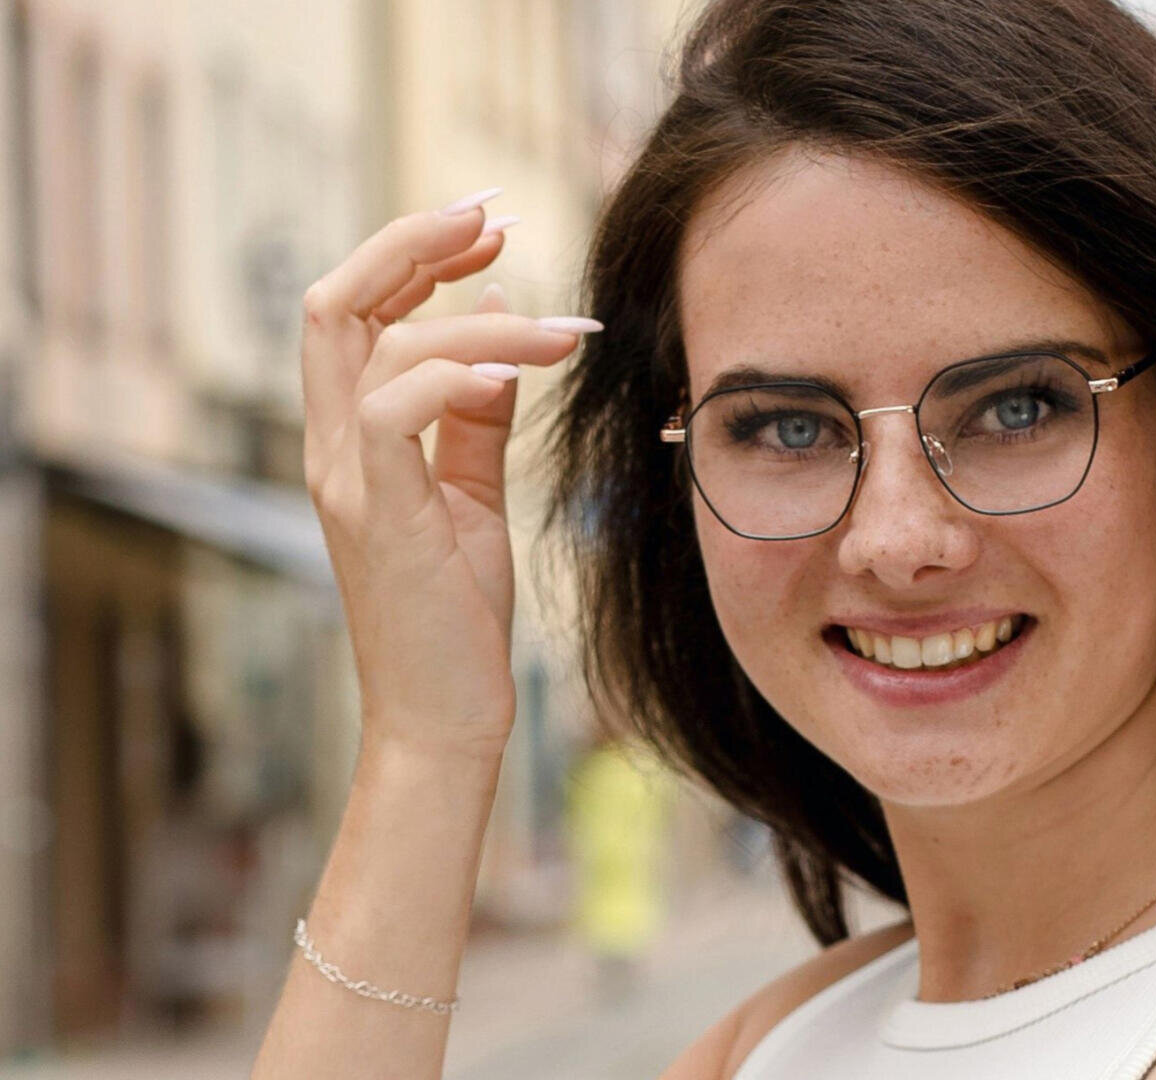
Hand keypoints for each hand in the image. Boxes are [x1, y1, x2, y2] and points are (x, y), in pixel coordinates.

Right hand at [300, 190, 598, 761]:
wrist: (446, 711)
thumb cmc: (457, 611)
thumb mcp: (471, 493)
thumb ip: (475, 413)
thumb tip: (497, 317)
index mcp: (352, 436)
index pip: (355, 312)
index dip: (415, 255)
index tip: (491, 231)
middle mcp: (332, 447)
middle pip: (337, 301)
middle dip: (414, 244)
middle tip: (494, 219)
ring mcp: (346, 478)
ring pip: (373, 343)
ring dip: (481, 320)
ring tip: (564, 331)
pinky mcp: (374, 513)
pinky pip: (391, 410)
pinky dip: (449, 375)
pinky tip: (509, 373)